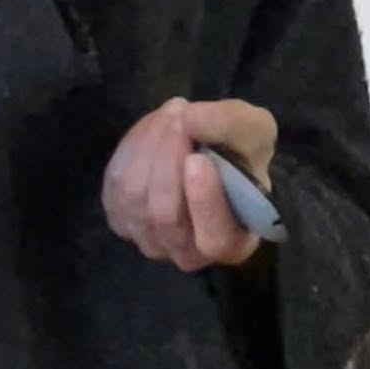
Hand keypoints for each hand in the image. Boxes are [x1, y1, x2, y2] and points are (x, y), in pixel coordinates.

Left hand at [103, 97, 277, 272]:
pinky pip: (115, 181)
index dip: (204, 202)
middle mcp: (188, 254)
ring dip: (150, 143)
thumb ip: (231, 125)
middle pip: (165, 213)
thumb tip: (190, 119)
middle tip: (182, 113)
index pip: (214, 239)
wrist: (210, 155)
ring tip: (172, 113)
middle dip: (168, 155)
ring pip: (134, 194)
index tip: (197, 160)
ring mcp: (149, 240)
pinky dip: (132, 147)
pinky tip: (154, 129)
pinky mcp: (120, 218)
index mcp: (232, 245)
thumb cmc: (241, 153)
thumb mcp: (254, 130)